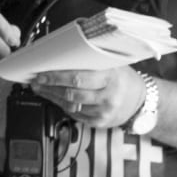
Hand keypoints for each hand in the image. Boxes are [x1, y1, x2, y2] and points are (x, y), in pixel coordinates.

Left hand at [29, 67, 145, 128]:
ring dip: (52, 96)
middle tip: (36, 81)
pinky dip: (63, 106)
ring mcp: (105, 111)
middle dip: (49, 87)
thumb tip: (61, 54)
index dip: (56, 77)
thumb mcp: (112, 64)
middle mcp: (109, 96)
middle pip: (71, 93)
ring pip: (71, 105)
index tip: (41, 73)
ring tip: (41, 89)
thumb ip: (90, 61)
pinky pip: (76, 115)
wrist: (140, 100)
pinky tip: (55, 98)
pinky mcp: (100, 122)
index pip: (78, 78)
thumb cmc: (123, 78)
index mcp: (111, 77)